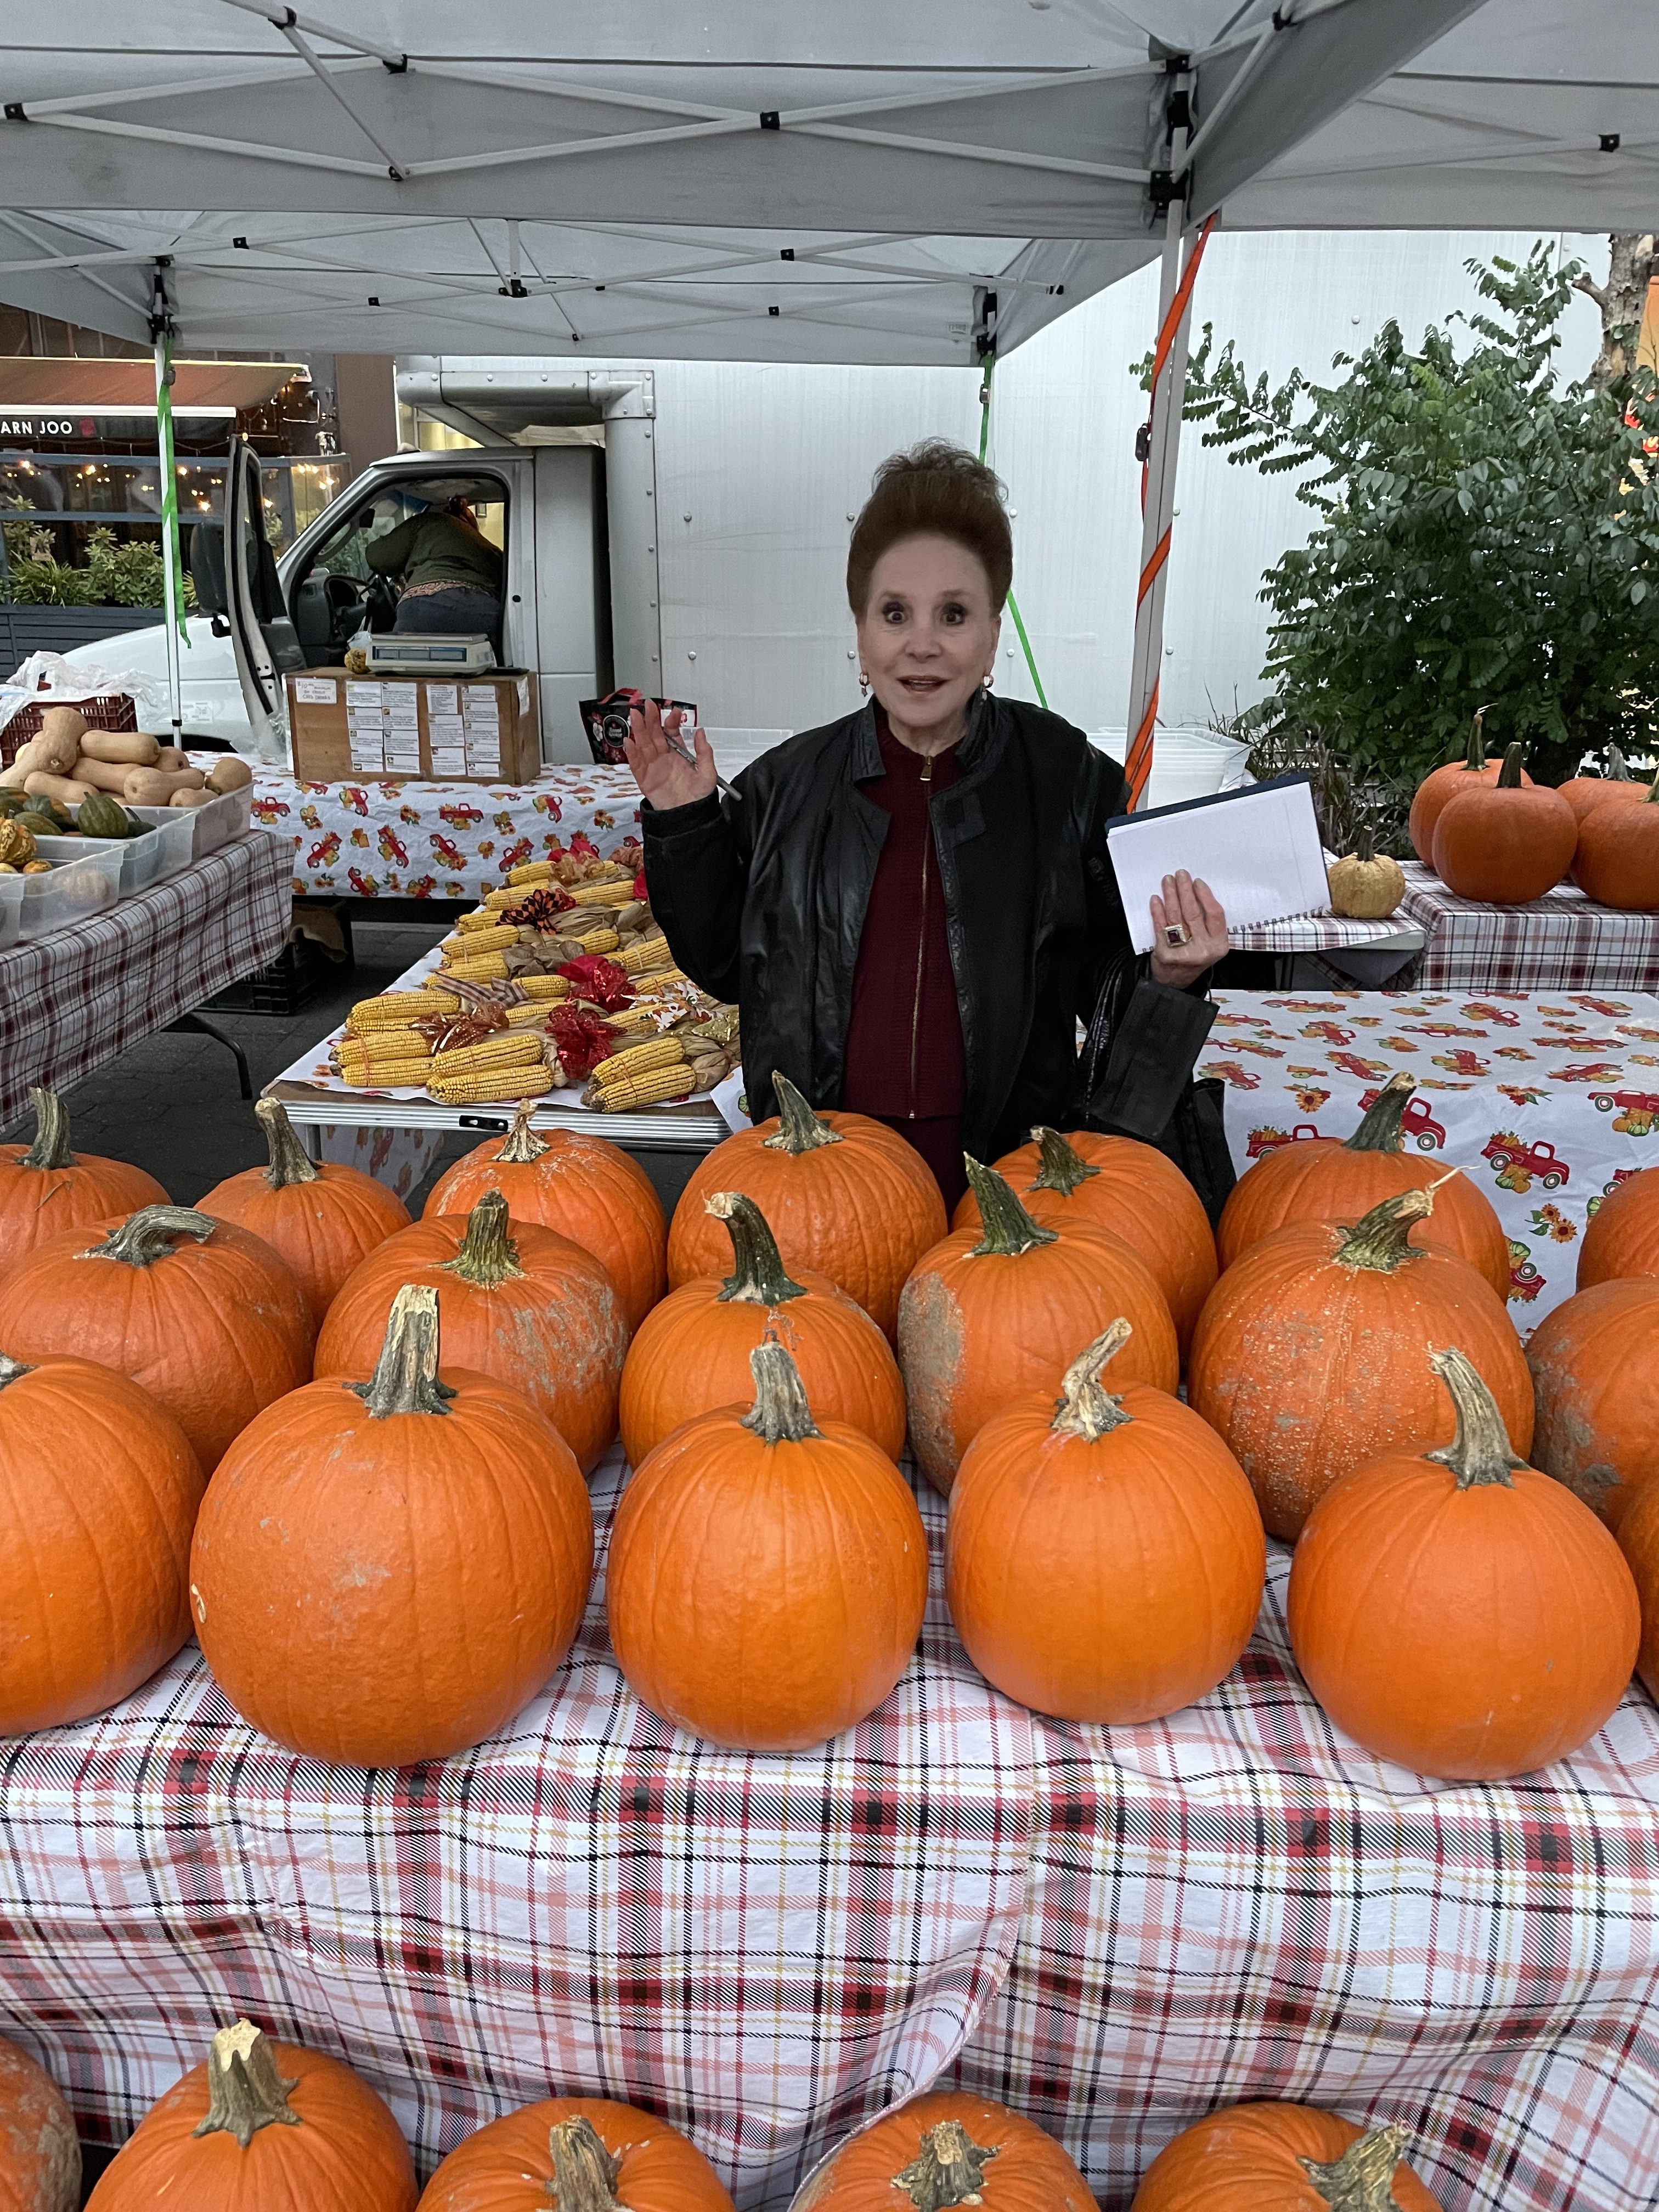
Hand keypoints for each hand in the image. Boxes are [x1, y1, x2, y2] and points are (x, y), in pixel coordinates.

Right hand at [622, 701, 716, 809]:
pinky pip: (636, 764)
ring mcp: (653, 767)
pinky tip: (629, 741)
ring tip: (635, 716)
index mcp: (678, 755)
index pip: (671, 733)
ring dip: (639, 730)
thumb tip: (701, 732)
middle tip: (648, 706)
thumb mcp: (708, 772)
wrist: (689, 817)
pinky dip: (632, 753)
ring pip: (643, 745)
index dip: (671, 721)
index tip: (674, 712)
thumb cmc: (699, 797)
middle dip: (651, 719)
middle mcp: (664, 758)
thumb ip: (705, 752)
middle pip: (654, 735)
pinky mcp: (644, 779)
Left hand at [1149, 871, 1226, 985]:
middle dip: (1185, 890)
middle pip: (1193, 913)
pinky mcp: (1165, 953)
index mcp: (1218, 944)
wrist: (1175, 982)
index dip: (1205, 896)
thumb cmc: (1193, 957)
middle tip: (1180, 875)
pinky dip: (1158, 911)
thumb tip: (1196, 893)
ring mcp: (1183, 952)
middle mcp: (1202, 949)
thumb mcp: (1210, 943)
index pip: (1214, 914)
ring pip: (1176, 917)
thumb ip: (1208, 923)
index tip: (1197, 882)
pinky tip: (1156, 900)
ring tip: (1168, 882)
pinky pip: (1161, 927)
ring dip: (1171, 896)